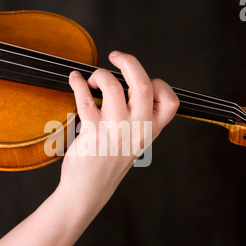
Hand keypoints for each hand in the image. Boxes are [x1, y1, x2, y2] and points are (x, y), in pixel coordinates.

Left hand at [59, 51, 178, 206]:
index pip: (170, 101)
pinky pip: (85, 99)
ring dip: (100, 75)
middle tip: (116, 56)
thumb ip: (137, 117)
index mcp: (150, 130)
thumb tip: (125, 83)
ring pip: (112, 87)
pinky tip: (75, 80)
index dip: (159, 83)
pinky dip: (78, 83)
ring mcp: (115, 131)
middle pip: (142, 85)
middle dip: (129, 61)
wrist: (89, 189)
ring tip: (91, 79)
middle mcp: (137, 129)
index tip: (141, 81)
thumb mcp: (134, 142)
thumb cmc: (109, 162)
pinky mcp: (93, 133)